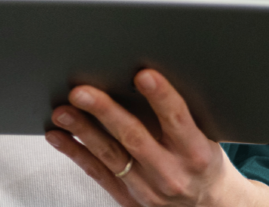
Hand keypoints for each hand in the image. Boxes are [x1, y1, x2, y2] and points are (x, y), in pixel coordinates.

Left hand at [44, 70, 268, 206]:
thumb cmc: (203, 161)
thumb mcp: (205, 137)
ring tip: (62, 111)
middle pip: (135, 138)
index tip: (143, 75)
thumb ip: (179, 114)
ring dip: (82, 131)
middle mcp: (172, 174)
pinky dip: (75, 153)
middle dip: (105, 112)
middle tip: (81, 91)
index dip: (161, 96)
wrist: (209, 206)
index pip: (178, 119)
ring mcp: (149, 190)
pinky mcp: (129, 200)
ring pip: (110, 156)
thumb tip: (143, 74)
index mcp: (197, 153)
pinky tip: (59, 135)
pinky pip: (97, 173)